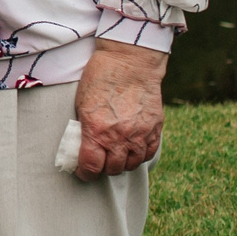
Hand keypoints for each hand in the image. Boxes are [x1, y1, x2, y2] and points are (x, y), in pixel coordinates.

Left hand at [72, 38, 166, 179]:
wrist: (130, 62)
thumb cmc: (100, 78)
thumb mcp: (82, 103)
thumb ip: (85, 127)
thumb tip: (83, 144)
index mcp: (97, 131)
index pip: (91, 166)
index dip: (85, 173)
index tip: (83, 172)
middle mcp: (120, 137)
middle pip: (113, 169)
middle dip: (103, 169)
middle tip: (99, 164)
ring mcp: (140, 134)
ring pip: (132, 164)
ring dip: (122, 164)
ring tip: (115, 158)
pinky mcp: (155, 129)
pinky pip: (149, 153)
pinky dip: (140, 156)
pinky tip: (132, 151)